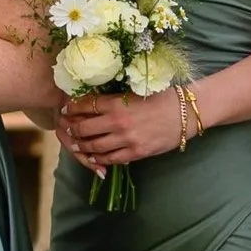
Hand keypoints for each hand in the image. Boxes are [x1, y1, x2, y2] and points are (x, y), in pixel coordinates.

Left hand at [59, 87, 191, 169]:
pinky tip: (94, 157)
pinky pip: (111, 159)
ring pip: (94, 146)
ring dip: (82, 146)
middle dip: (72, 129)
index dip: (71, 108)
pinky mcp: (136, 152)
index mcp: (117, 103)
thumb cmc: (162, 98)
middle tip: (67, 129)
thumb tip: (93, 102)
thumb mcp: (135, 92)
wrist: (185, 113)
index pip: (85, 105)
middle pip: (84, 128)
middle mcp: (118, 122)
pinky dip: (99, 159)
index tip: (65, 110)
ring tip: (76, 145)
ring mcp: (126, 139)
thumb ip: (114, 99)